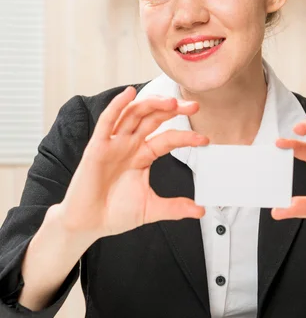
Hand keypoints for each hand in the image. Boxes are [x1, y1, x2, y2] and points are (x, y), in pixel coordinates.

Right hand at [58, 86, 208, 239]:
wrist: (89, 223)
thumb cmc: (114, 213)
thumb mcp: (151, 208)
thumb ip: (175, 207)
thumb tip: (199, 210)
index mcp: (142, 156)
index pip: (168, 139)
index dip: (186, 136)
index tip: (204, 139)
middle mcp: (129, 145)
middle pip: (154, 119)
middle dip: (173, 110)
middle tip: (193, 106)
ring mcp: (114, 143)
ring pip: (134, 114)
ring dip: (152, 104)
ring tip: (170, 101)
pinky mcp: (97, 146)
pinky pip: (107, 121)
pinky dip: (117, 105)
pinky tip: (129, 93)